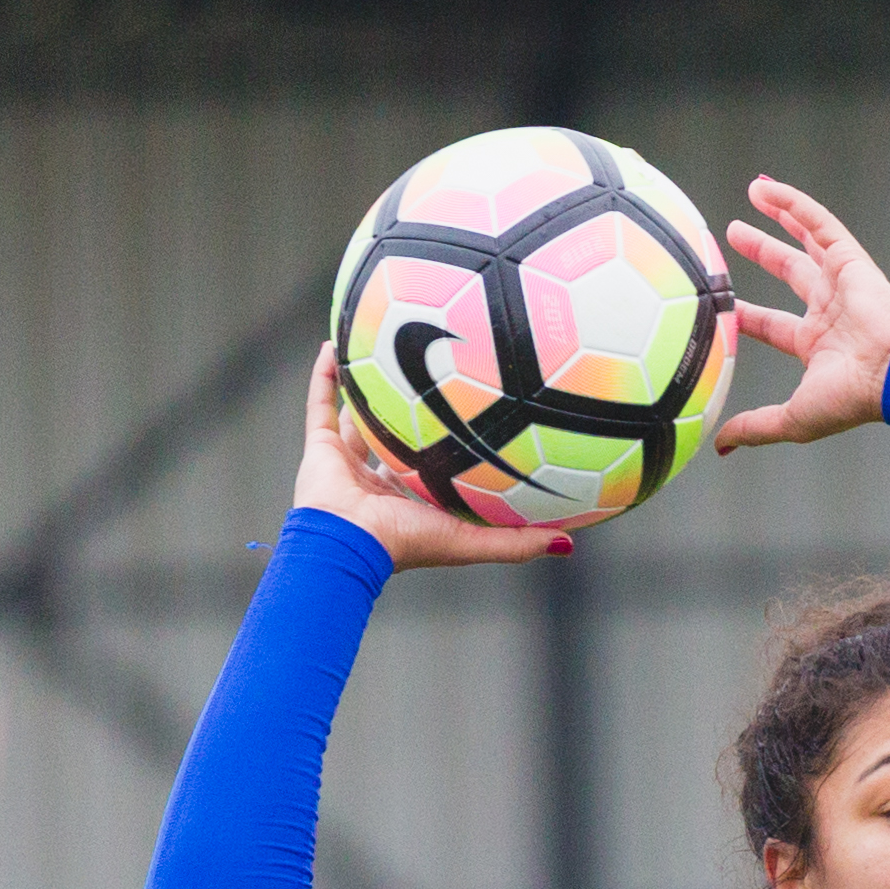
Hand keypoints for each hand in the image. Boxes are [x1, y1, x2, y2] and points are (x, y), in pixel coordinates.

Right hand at [290, 347, 575, 570]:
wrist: (346, 542)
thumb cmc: (406, 544)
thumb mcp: (472, 542)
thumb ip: (517, 543)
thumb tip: (570, 542)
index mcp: (414, 502)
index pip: (438, 472)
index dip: (456, 452)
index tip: (479, 422)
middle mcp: (381, 483)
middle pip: (400, 442)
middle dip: (414, 418)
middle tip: (433, 378)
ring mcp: (348, 464)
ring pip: (359, 419)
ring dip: (367, 390)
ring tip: (381, 352)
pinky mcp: (319, 448)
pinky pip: (320, 404)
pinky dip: (324, 376)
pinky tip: (335, 344)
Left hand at [713, 175, 889, 451]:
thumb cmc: (854, 399)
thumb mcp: (794, 418)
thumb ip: (757, 426)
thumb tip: (721, 444)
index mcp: (818, 344)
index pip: (774, 324)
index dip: (747, 314)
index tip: (723, 304)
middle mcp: (830, 309)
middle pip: (790, 271)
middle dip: (763, 251)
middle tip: (734, 233)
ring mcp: (842, 282)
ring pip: (806, 240)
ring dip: (779, 217)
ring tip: (753, 194)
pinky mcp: (852, 260)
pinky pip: (819, 223)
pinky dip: (794, 204)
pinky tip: (766, 189)